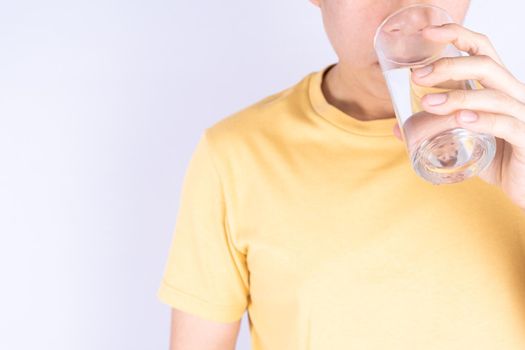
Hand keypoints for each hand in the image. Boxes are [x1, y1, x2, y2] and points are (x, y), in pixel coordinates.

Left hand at [392, 23, 524, 211]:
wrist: (524, 184)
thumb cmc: (496, 156)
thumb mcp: (462, 139)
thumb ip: (434, 130)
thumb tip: (398, 127)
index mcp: (498, 87)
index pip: (482, 50)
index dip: (457, 36)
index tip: (427, 33)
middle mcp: (513, 95)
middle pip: (485, 66)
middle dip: (448, 66)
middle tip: (416, 76)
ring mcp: (522, 115)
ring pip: (493, 95)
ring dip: (456, 97)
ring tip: (427, 103)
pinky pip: (506, 124)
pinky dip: (482, 120)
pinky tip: (460, 120)